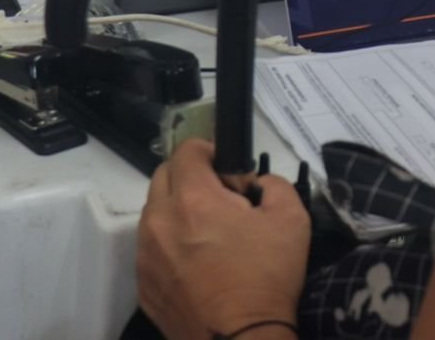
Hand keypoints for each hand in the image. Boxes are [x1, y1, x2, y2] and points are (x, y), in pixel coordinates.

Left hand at [137, 139, 310, 339]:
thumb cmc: (266, 279)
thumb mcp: (291, 219)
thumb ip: (273, 183)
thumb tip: (256, 183)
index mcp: (193, 199)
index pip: (187, 150)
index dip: (209, 150)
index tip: (226, 168)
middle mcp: (160, 221)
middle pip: (163, 176)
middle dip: (189, 177)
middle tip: (219, 198)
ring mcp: (146, 255)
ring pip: (153, 213)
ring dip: (176, 211)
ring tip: (207, 234)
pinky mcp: (143, 284)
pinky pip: (150, 248)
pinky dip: (169, 245)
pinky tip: (196, 264)